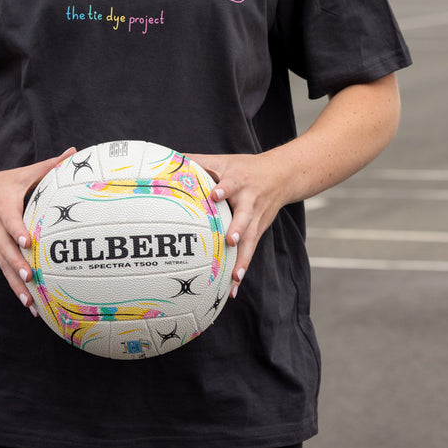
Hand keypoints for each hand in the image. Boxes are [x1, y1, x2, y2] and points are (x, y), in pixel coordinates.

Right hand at [0, 147, 74, 316]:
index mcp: (4, 209)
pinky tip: (29, 305)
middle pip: (6, 250)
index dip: (17, 232)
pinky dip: (16, 289)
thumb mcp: (22, 174)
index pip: (10, 222)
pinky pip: (5, 273)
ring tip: (30, 303)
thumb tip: (74, 152)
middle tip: (30, 278)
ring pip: (5, 267)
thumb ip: (48, 166)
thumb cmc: (0, 184)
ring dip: (17, 285)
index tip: (27, 242)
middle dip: (17, 265)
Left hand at [183, 150, 288, 299]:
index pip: (231, 184)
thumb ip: (196, 161)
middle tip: (230, 240)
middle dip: (238, 227)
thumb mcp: (222, 161)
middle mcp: (249, 201)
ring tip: (234, 276)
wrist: (281, 176)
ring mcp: (255, 219)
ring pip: (250, 240)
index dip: (224, 189)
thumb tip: (166, 160)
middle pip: (245, 216)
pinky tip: (233, 287)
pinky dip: (242, 269)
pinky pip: (249, 252)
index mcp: (238, 181)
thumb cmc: (242, 168)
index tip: (215, 194)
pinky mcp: (258, 232)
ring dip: (242, 258)